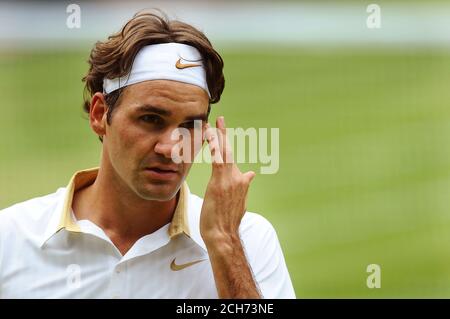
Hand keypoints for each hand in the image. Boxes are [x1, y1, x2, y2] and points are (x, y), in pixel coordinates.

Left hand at [200, 116, 255, 244]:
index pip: (232, 159)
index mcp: (241, 182)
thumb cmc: (226, 222)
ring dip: (218, 135)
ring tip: (212, 122)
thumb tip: (250, 174)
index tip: (223, 135)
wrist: (223, 233)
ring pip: (224, 151)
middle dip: (224, 134)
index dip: (227, 145)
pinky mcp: (221, 181)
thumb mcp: (238, 202)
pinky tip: (210, 134)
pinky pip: (218, 158)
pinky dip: (215, 145)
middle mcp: (238, 177)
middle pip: (229, 150)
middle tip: (219, 119)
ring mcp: (231, 179)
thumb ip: (243, 187)